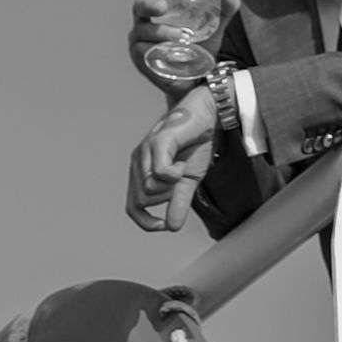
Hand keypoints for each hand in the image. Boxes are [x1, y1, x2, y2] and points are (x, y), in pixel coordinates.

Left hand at [127, 86, 217, 231]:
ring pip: (149, 189)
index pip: (133, 206)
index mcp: (142, 171)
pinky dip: (175, 175)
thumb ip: (179, 202)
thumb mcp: (189, 179)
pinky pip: (160, 173)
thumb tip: (173, 227)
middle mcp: (138, 161)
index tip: (165, 225)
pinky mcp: (158, 142)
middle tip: (182, 180)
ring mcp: (145, 151)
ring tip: (183, 167)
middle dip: (167, 198)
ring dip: (172, 185)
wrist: (207, 114)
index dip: (146, 222)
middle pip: (142, 200)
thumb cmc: (195, 142)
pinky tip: (183, 165)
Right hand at [129, 0, 240, 88]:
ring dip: (161, 32)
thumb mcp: (214, 27)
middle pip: (140, 5)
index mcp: (161, 2)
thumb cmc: (200, 46)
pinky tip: (171, 53)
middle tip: (163, 7)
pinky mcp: (141, 58)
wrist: (197, 79)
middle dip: (149, 4)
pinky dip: (157, 50)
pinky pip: (143, 51)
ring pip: (143, 30)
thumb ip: (224, 10)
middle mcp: (146, 18)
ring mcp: (141, 38)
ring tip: (181, 37)